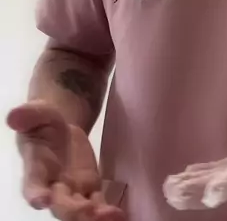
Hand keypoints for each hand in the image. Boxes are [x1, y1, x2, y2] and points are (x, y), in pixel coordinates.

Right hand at [7, 100, 124, 218]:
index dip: (36, 194)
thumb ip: (28, 115)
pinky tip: (118, 215)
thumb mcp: (37, 112)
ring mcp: (73, 191)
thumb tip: (13, 116)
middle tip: (86, 211)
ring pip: (81, 209)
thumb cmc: (43, 122)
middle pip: (60, 205)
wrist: (60, 126)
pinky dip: (107, 211)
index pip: (32, 185)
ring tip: (111, 216)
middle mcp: (52, 187)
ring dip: (93, 216)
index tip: (42, 200)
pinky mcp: (90, 188)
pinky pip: (98, 203)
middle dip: (72, 211)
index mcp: (35, 170)